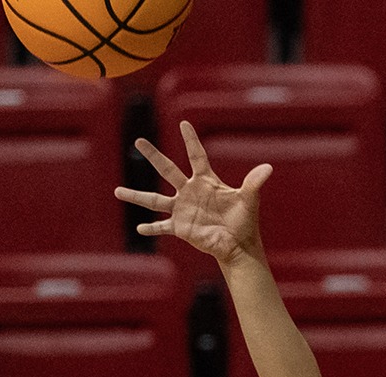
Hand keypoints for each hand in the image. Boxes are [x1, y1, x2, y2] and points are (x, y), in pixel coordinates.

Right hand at [114, 121, 271, 265]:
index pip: (196, 155)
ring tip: (117, 191)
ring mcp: (182, 209)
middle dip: (153, 155)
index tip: (184, 123)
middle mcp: (190, 192)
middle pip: (168, 169)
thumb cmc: (244, 221)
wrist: (237, 245)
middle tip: (138, 140)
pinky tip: (139, 228)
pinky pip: (161, 226)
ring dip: (136, 195)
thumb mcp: (248, 200)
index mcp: (206, 181)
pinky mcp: (180, 227)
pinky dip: (151, 228)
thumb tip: (268, 168)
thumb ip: (254, 183)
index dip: (190, 140)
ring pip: (154, 199)